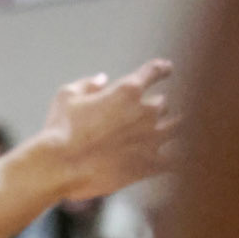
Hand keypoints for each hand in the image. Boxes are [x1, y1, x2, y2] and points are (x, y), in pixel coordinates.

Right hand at [40, 62, 175, 201]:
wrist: (60, 168)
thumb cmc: (59, 131)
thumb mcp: (67, 96)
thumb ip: (88, 84)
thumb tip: (102, 80)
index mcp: (128, 90)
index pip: (155, 71)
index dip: (162, 69)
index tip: (167, 69)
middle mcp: (145, 112)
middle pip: (164, 105)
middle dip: (157, 109)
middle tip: (152, 116)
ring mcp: (150, 140)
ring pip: (176, 129)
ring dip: (173, 130)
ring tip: (172, 134)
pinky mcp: (148, 167)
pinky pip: (175, 161)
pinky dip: (177, 159)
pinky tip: (178, 160)